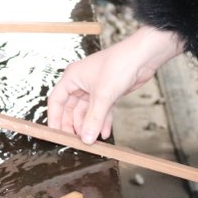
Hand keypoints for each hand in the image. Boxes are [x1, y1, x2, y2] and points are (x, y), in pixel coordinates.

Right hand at [48, 26, 181, 143]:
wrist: (142, 57)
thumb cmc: (119, 64)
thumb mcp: (103, 95)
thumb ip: (94, 119)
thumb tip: (86, 138)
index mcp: (72, 77)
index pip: (56, 101)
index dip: (55, 118)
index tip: (56, 134)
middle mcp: (81, 82)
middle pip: (71, 108)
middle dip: (73, 125)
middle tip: (75, 141)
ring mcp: (95, 88)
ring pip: (87, 111)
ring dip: (89, 125)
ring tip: (91, 141)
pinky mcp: (108, 93)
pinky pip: (101, 111)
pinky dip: (102, 121)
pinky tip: (104, 133)